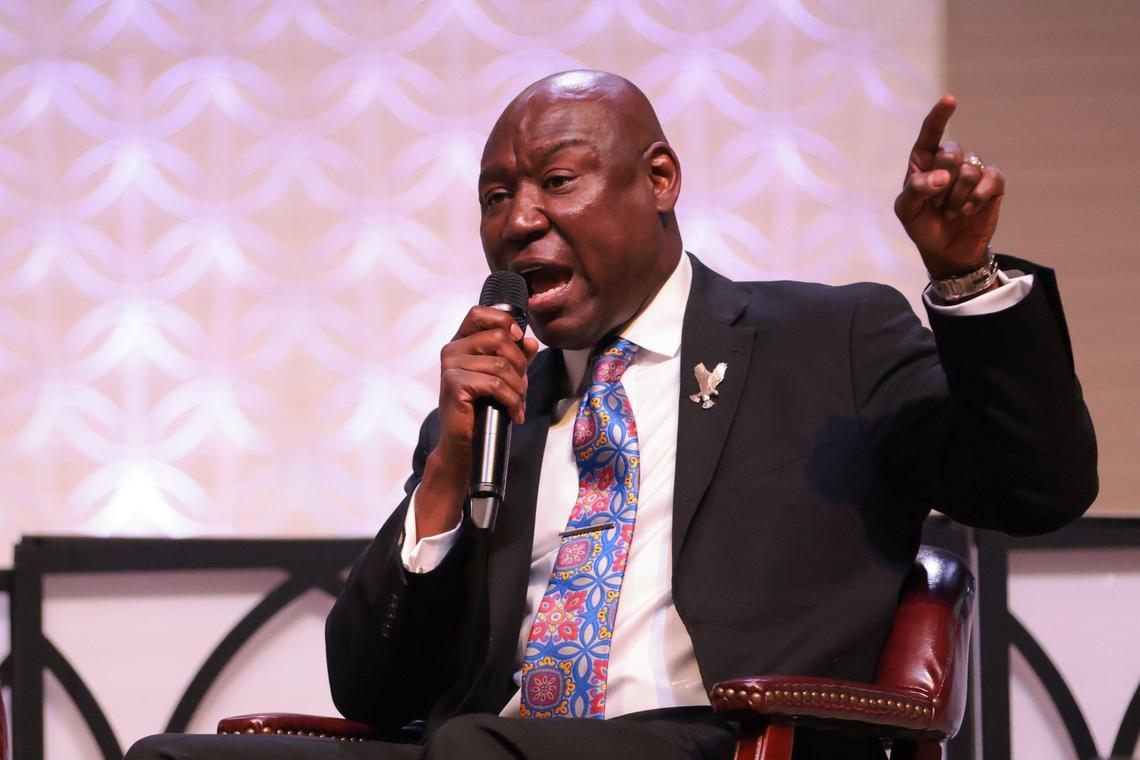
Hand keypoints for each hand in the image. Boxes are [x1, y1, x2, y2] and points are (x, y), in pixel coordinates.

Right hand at [415, 306, 539, 537]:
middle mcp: (452, 349)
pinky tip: (514, 413)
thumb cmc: (482, 408)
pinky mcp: (454, 384)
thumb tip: (530, 342)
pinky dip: (512, 400)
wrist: (464, 442)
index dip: (503, 321)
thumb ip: (515, 357)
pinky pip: (495, 384)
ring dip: (518, 387)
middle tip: (522, 386)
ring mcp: (451, 366)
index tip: (518, 339)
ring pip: (500, 365)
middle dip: (519, 363)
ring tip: (518, 403)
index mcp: (461, 342)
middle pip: (498, 338)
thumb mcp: (503, 377)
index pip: (479, 313)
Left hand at [894, 95, 1005, 278]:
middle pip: (951, 153)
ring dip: (957, 198)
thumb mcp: (907, 211)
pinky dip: (979, 196)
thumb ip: (916, 190)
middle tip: (937, 205)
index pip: (930, 133)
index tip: (950, 100)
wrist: (946, 250)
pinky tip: (970, 210)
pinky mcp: (992, 183)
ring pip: (969, 170)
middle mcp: (949, 161)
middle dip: (942, 184)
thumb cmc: (922, 226)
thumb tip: (942, 176)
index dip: (939, 116)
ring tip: (951, 212)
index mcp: (923, 161)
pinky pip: (992, 179)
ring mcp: (972, 170)